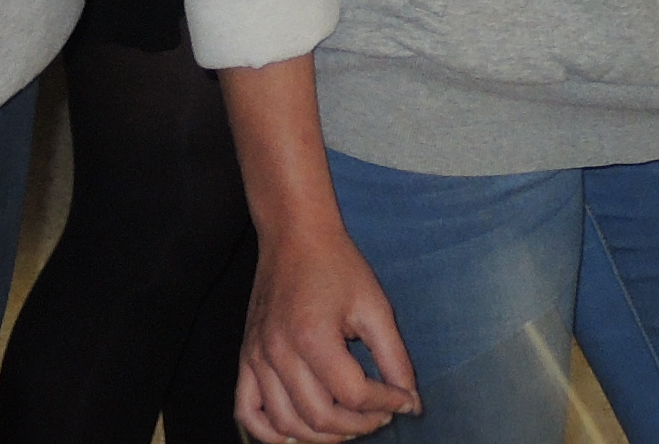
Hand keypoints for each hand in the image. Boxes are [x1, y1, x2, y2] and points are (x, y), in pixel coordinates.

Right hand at [238, 219, 418, 440]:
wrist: (295, 235)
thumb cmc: (336, 264)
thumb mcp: (375, 305)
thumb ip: (394, 357)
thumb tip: (411, 401)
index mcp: (313, 337)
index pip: (353, 394)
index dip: (386, 404)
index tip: (404, 400)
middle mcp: (279, 352)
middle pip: (320, 418)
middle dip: (359, 426)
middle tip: (381, 415)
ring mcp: (257, 358)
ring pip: (287, 424)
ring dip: (321, 436)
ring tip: (349, 425)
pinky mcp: (247, 358)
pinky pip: (247, 412)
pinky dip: (270, 433)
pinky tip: (297, 432)